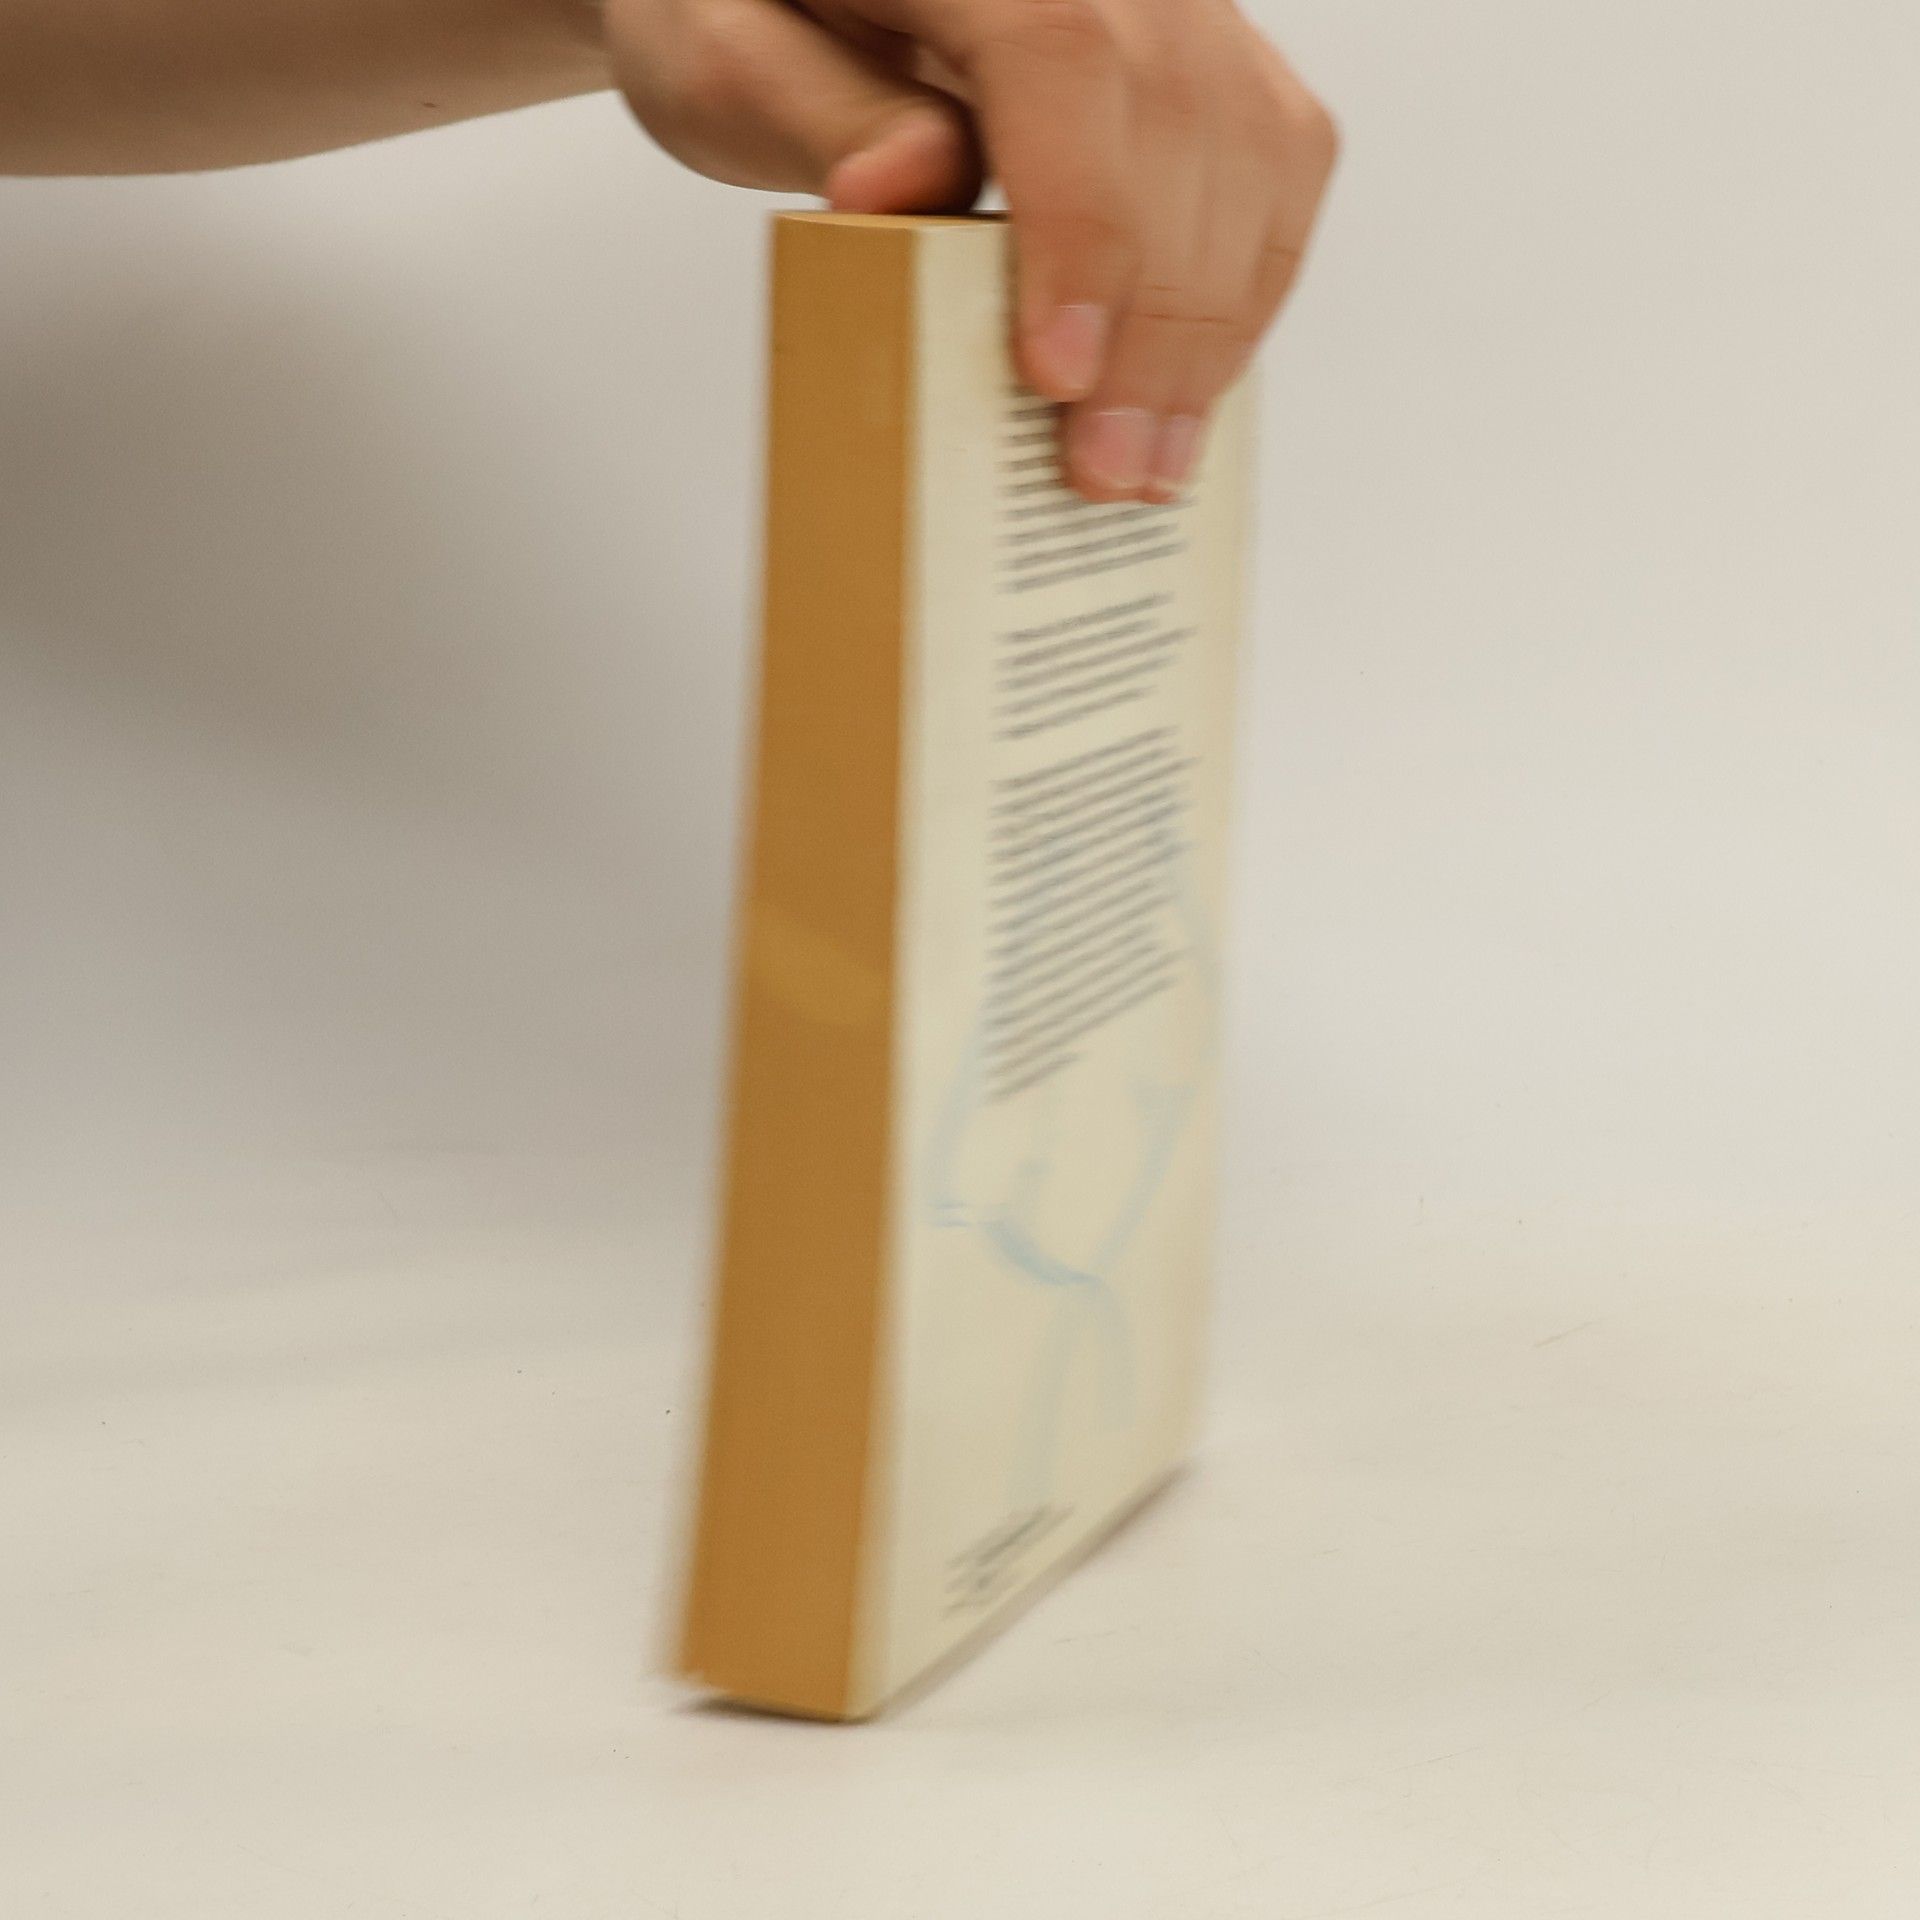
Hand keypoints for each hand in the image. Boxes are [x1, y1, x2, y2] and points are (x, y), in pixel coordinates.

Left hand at [604, 0, 1336, 500]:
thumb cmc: (747, 0)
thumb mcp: (726, 50)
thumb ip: (819, 110)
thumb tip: (912, 185)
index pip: (1065, 62)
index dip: (1081, 229)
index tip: (1059, 373)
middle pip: (1179, 125)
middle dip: (1154, 327)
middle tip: (1106, 470)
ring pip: (1255, 151)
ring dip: (1211, 329)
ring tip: (1154, 462)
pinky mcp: (1207, 52)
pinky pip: (1276, 159)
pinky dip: (1246, 285)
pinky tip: (1194, 382)